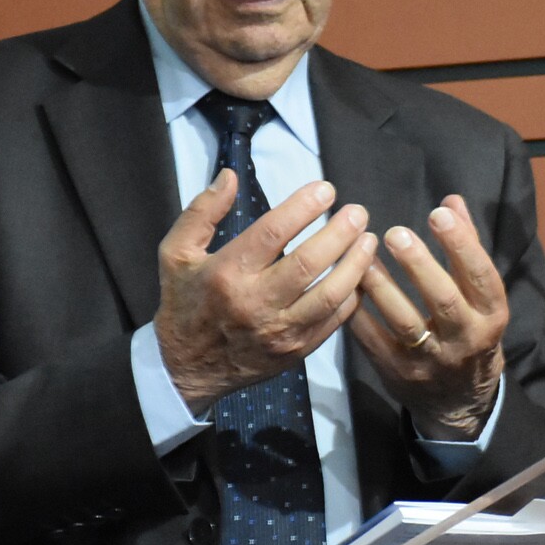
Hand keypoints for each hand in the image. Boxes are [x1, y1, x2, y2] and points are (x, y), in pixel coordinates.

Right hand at [154, 171, 376, 410]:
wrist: (187, 367)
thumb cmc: (184, 302)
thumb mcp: (176, 252)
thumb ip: (202, 211)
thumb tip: (230, 177)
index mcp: (227, 273)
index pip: (272, 232)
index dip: (303, 207)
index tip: (326, 189)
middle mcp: (255, 303)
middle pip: (308, 263)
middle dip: (340, 233)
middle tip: (358, 212)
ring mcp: (279, 331)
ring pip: (329, 295)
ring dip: (355, 265)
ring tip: (368, 240)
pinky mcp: (296, 351)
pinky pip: (333, 322)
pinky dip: (351, 297)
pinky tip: (359, 275)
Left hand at [350, 195, 507, 440]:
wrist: (459, 401)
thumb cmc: (469, 332)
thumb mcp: (480, 296)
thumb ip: (467, 248)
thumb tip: (451, 201)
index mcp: (491, 315)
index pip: (481, 276)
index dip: (461, 244)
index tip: (439, 214)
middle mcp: (465, 339)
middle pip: (443, 301)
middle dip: (419, 265)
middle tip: (394, 233)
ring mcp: (430, 360)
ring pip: (405, 322)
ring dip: (381, 287)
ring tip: (363, 256)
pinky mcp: (398, 374)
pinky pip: (374, 341)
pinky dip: (359, 314)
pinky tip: (346, 286)